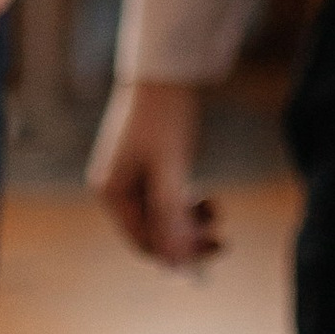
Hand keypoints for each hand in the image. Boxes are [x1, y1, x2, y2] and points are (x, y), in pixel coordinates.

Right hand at [87, 76, 220, 266]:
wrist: (166, 73)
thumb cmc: (164, 119)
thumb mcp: (170, 170)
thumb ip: (170, 216)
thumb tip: (176, 260)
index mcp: (110, 191)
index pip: (143, 240)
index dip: (176, 254)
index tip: (209, 258)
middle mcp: (115, 188)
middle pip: (154, 231)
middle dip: (187, 238)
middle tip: (223, 243)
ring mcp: (131, 178)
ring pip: (164, 216)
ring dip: (191, 221)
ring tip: (217, 209)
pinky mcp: (148, 168)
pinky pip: (168, 199)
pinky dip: (188, 203)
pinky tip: (208, 199)